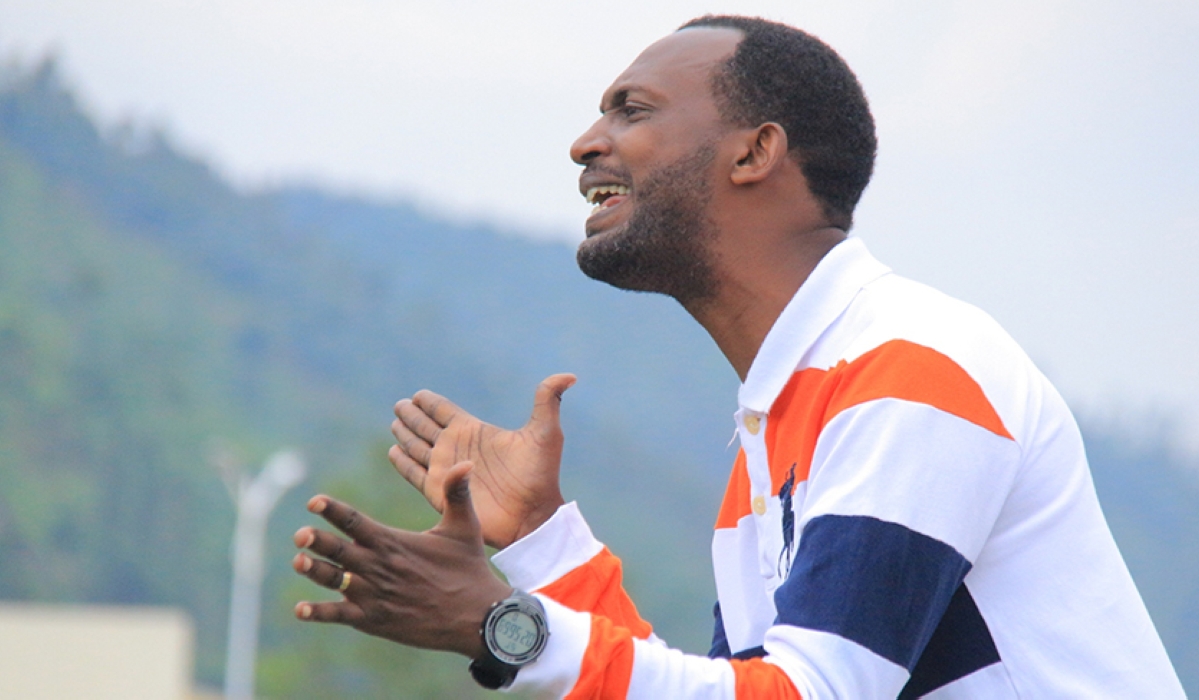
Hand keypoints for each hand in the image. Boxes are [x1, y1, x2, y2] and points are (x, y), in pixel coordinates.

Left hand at [292, 462, 511, 657]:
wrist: (477, 616)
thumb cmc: (470, 569)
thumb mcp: (464, 527)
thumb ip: (457, 493)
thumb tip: (466, 462)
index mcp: (394, 542)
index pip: (356, 522)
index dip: (333, 510)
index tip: (314, 501)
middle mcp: (380, 567)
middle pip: (341, 550)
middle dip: (318, 541)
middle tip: (300, 534)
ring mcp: (375, 595)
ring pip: (336, 581)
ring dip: (315, 571)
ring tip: (298, 561)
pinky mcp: (375, 620)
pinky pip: (340, 616)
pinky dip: (319, 613)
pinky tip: (300, 609)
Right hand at [389, 374, 575, 548]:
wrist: (533, 516)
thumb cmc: (541, 475)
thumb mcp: (545, 433)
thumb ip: (548, 400)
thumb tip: (570, 375)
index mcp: (474, 431)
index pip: (444, 411)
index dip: (430, 401)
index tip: (418, 394)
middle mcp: (457, 447)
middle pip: (426, 425)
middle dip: (412, 415)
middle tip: (400, 405)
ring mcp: (447, 469)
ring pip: (417, 446)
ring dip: (405, 434)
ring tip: (395, 422)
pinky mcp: (439, 491)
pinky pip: (415, 473)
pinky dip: (403, 463)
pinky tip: (394, 452)